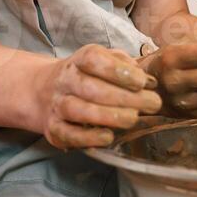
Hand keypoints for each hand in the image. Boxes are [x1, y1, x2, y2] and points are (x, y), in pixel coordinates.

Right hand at [32, 44, 162, 149]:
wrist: (44, 91)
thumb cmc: (86, 76)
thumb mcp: (103, 61)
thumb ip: (125, 66)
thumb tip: (148, 81)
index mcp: (79, 60)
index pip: (93, 59)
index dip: (117, 70)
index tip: (142, 82)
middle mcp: (65, 80)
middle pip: (90, 87)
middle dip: (124, 97)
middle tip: (152, 104)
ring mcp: (57, 105)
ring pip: (78, 109)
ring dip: (108, 116)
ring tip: (133, 119)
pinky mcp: (53, 128)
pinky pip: (68, 134)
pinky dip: (88, 137)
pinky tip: (108, 137)